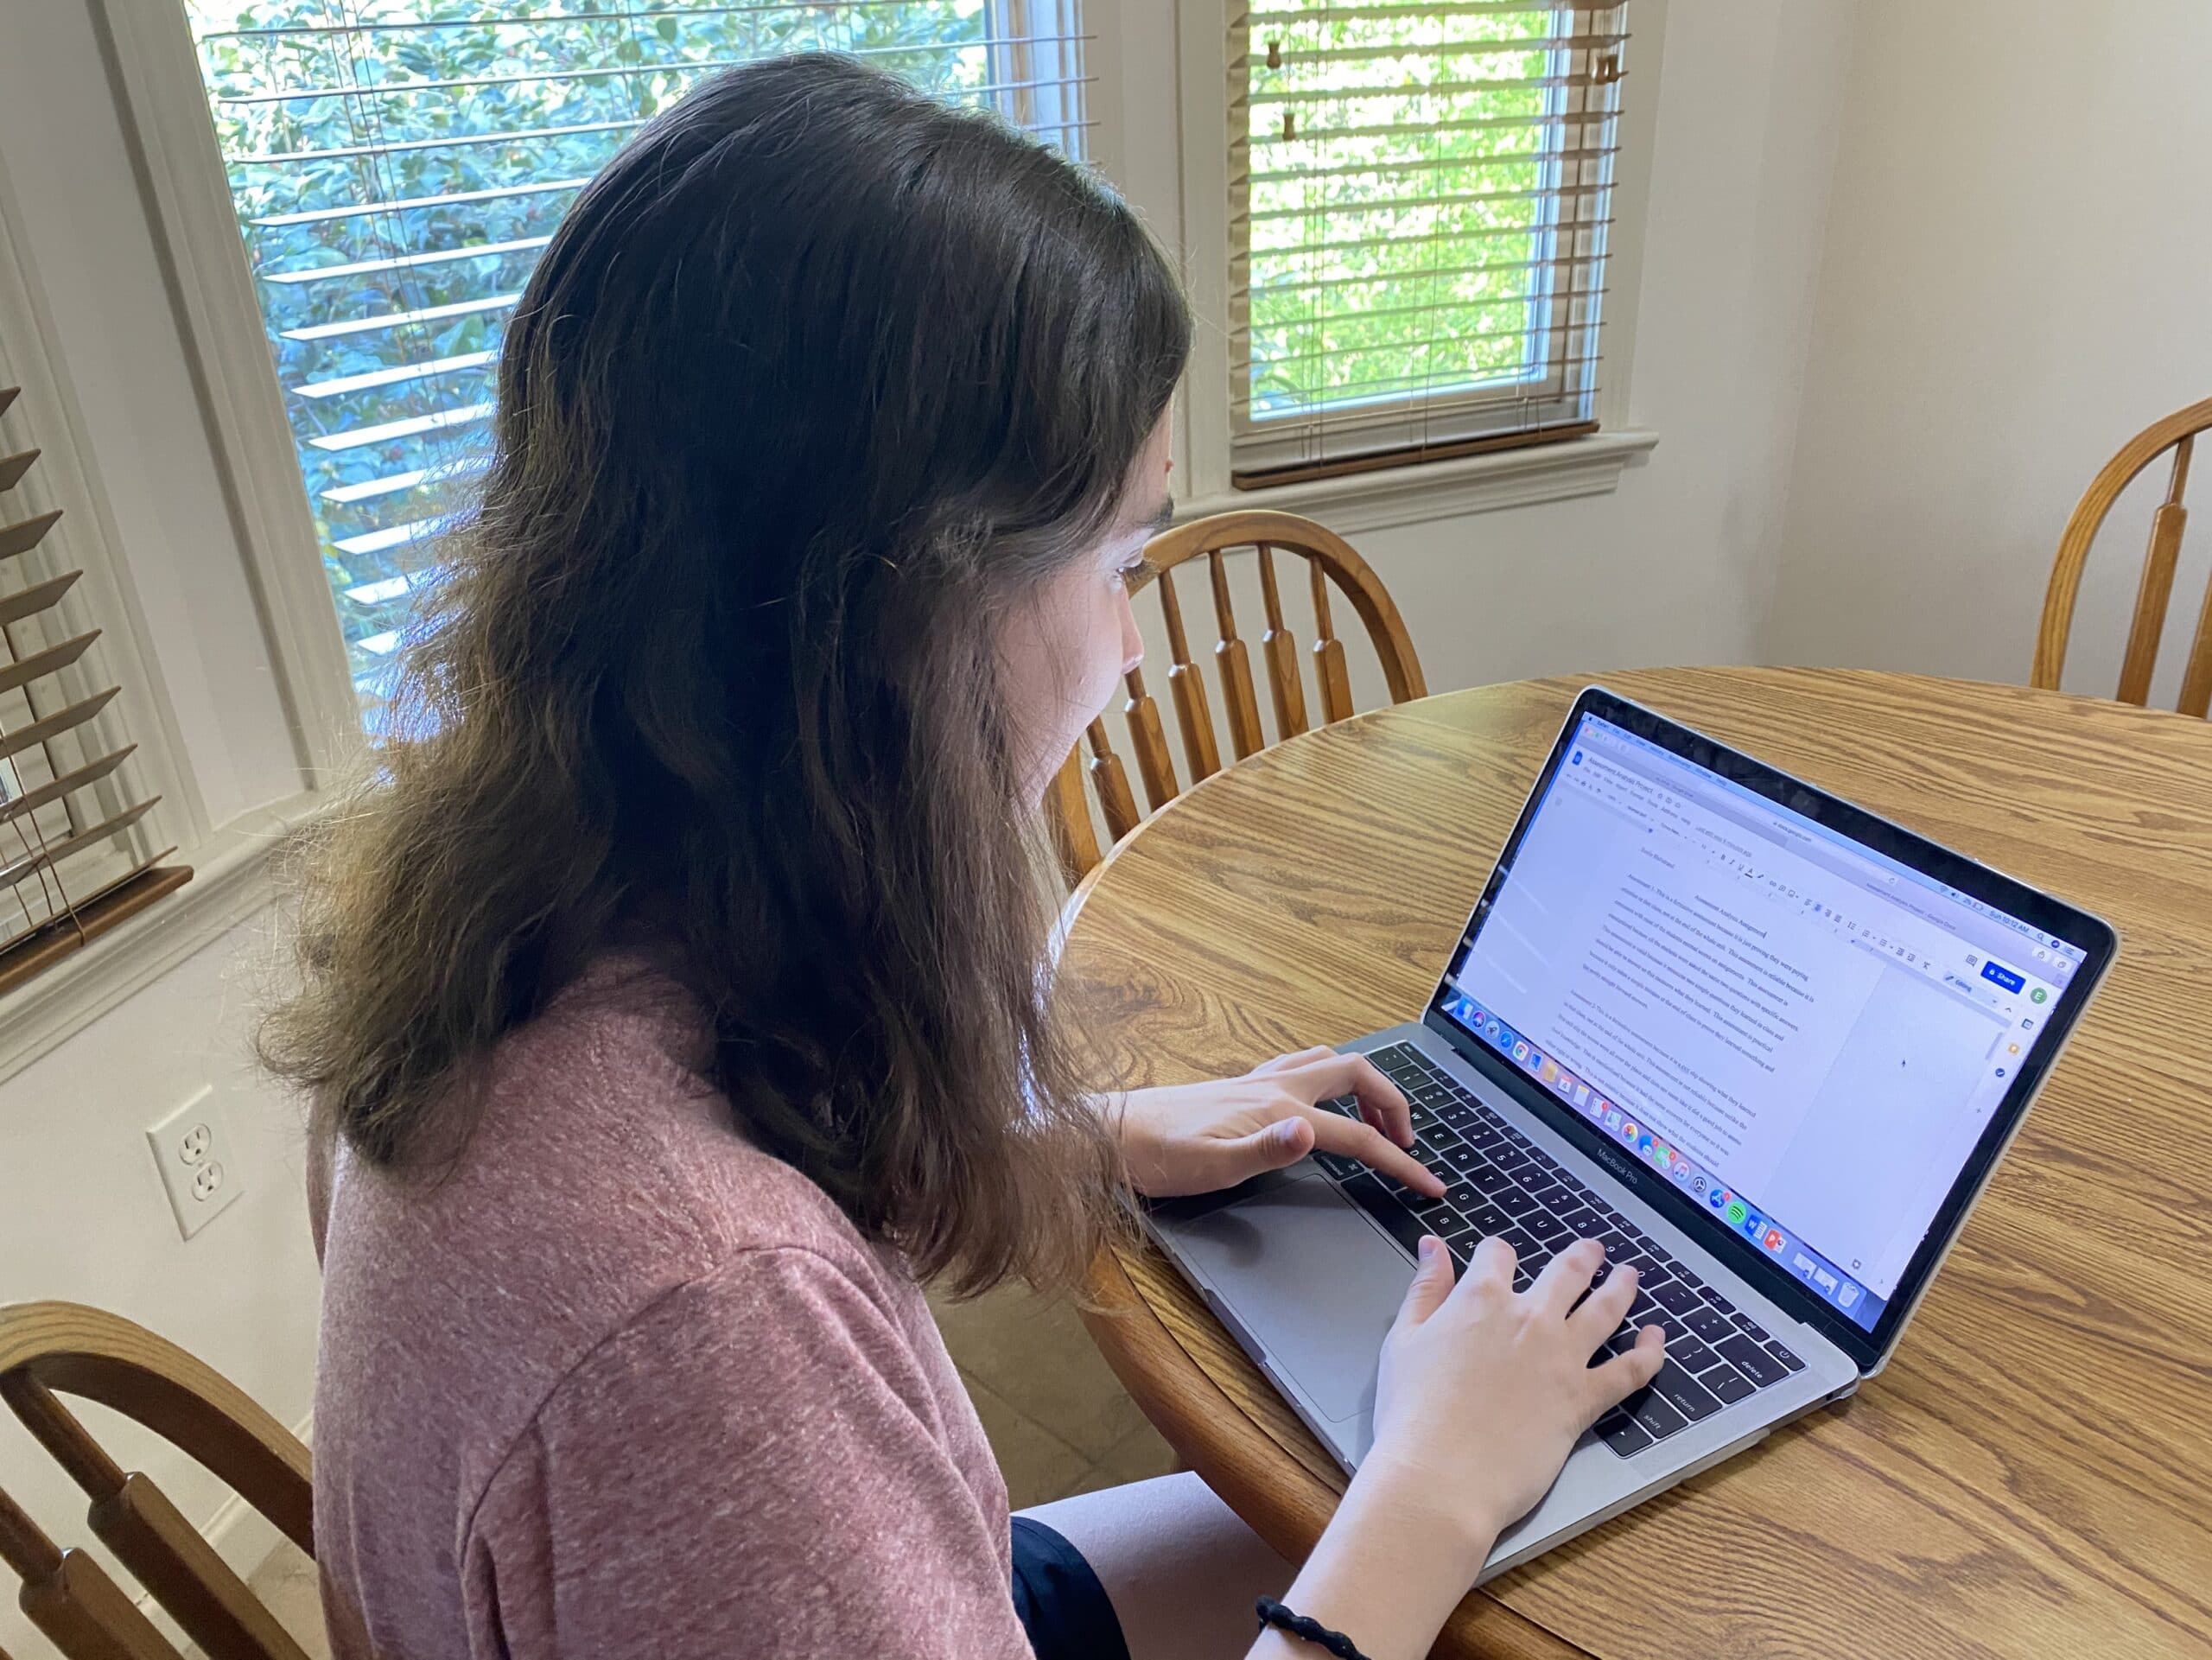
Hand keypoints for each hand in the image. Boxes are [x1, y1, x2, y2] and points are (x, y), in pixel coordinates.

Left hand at [1112, 1047, 1442, 1198]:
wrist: (1108, 1136)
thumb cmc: (1157, 1156)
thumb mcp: (1214, 1166)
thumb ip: (1267, 1149)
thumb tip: (1312, 1131)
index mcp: (1278, 1107)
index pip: (1357, 1134)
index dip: (1400, 1161)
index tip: (1430, 1184)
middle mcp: (1273, 1085)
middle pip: (1355, 1073)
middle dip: (1393, 1101)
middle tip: (1407, 1140)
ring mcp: (1255, 1081)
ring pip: (1328, 1062)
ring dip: (1362, 1083)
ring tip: (1375, 1117)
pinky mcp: (1238, 1086)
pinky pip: (1299, 1067)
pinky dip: (1326, 1078)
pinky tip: (1315, 1102)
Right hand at [1362, 1234, 1664, 1574]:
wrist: (1442, 1473)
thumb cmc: (1412, 1412)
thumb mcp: (1404, 1340)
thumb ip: (1424, 1290)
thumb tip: (1434, 1246)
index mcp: (1481, 1299)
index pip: (1497, 1255)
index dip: (1497, 1253)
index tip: (1498, 1258)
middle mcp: (1529, 1317)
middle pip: (1567, 1271)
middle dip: (1582, 1256)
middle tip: (1594, 1250)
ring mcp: (1563, 1356)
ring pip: (1605, 1309)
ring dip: (1622, 1287)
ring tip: (1630, 1275)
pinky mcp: (1584, 1398)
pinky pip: (1630, 1370)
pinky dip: (1650, 1353)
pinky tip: (1658, 1339)